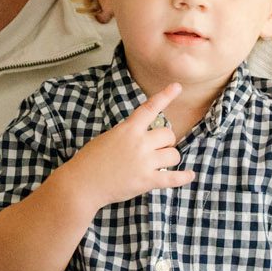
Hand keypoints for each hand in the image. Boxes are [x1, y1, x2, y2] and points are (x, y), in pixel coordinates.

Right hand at [51, 84, 192, 210]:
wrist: (82, 184)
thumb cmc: (90, 161)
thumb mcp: (108, 138)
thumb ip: (128, 135)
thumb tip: (144, 138)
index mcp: (128, 129)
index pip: (150, 108)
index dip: (165, 96)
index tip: (177, 86)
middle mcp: (139, 143)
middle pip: (168, 135)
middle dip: (166, 141)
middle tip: (157, 149)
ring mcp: (144, 162)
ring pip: (174, 155)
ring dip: (169, 158)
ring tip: (160, 164)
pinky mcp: (146, 181)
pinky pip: (172, 178)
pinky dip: (183, 177)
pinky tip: (190, 175)